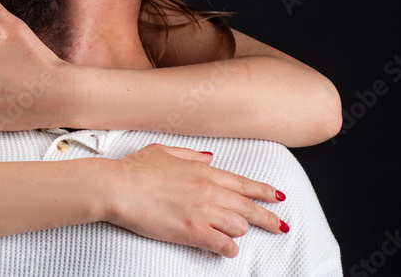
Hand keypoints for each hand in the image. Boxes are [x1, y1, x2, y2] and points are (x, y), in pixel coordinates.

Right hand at [102, 144, 288, 256]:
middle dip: (268, 218)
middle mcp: (210, 191)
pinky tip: (227, 249)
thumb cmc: (136, 169)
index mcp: (204, 171)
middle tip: (280, 226)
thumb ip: (190, 154)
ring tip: (236, 235)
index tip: (278, 197)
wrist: (119, 187)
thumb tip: (208, 157)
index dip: (264, 192)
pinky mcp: (194, 232)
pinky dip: (228, 249)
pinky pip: (224, 245)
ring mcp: (204, 212)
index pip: (244, 184)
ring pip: (240, 226)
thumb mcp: (165, 151)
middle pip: (249, 208)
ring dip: (240, 232)